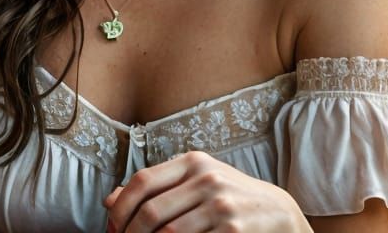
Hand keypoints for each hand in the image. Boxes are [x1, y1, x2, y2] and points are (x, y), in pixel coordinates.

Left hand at [103, 151, 309, 232]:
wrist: (278, 212)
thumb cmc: (228, 197)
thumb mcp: (195, 182)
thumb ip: (156, 188)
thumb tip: (110, 200)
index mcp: (192, 162)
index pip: (142, 181)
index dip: (121, 208)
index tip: (112, 230)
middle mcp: (206, 178)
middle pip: (151, 212)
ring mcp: (221, 204)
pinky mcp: (233, 229)